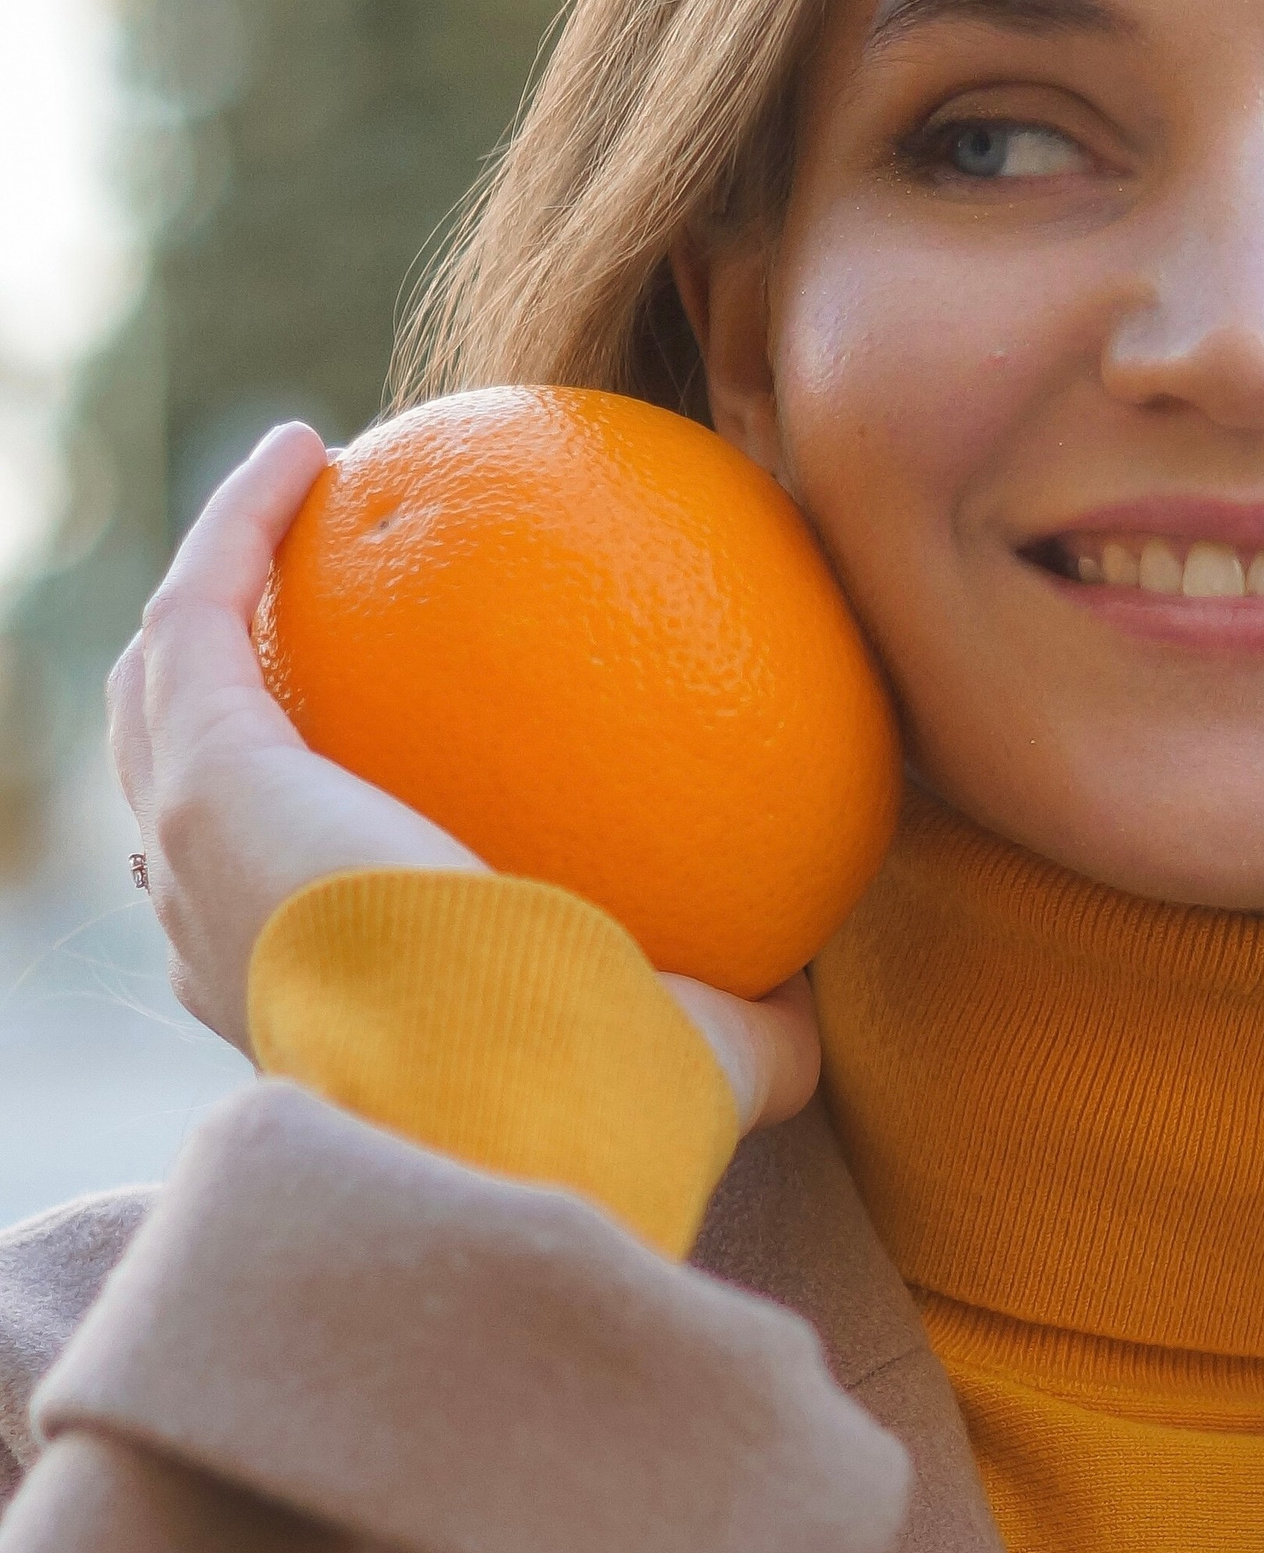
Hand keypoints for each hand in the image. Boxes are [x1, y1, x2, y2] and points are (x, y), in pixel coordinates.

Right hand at [110, 423, 817, 1130]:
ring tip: (296, 486)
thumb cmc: (606, 1103)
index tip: (373, 750)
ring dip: (214, 580)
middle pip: (182, 782)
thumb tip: (813, 981)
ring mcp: (199, 848)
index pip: (275, 898)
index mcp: (318, 996)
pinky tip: (309, 449)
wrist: (511, 1103)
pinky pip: (203, 610)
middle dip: (228, 685)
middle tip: (317, 594)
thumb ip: (750, 1020)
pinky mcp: (209, 769)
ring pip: (162, 688)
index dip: (302, 815)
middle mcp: (227, 929)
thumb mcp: (705, 1060)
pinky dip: (240, 523)